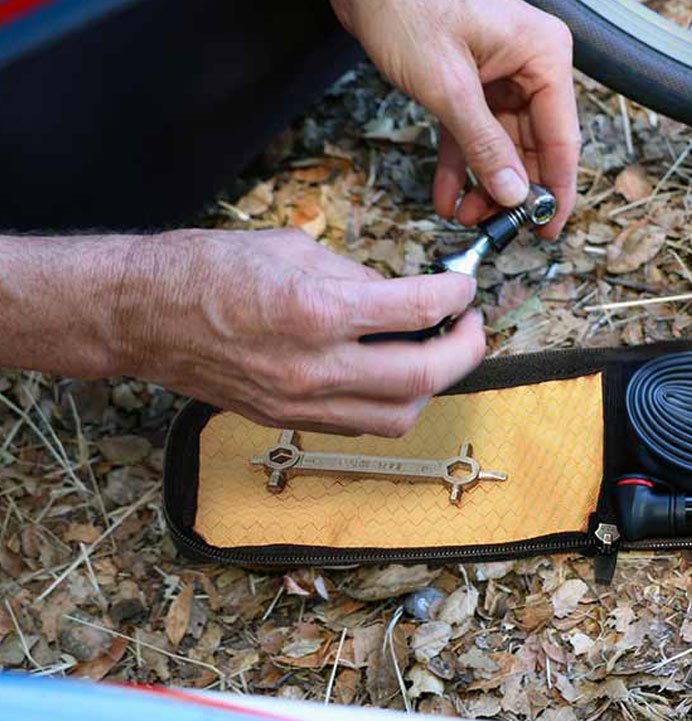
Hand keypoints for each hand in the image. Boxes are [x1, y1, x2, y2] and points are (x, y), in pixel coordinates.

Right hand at [116, 229, 485, 435]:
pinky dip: (392, 402)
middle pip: (423, 377)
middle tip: (470, 326)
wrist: (142, 315)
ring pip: (399, 416)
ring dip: (433, 386)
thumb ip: (355, 276)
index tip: (464, 287)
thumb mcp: (291, 248)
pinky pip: (362, 424)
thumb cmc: (206, 271)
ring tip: (437, 353)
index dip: (456, 296)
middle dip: (465, 350)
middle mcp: (314, 367)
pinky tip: (394, 374)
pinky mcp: (290, 421)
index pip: (417, 310)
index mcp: (316, 310)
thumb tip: (402, 294)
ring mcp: (302, 403)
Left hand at [331, 0, 578, 238]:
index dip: (556, 190)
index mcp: (542, 56)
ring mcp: (498, 75)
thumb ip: (484, 145)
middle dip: (510, 192)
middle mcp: (528, 65)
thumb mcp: (449, 87)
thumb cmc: (407, 6)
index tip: (549, 229)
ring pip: (500, 146)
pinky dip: (459, 166)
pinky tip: (448, 198)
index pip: (561, 138)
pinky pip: (471, 135)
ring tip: (466, 218)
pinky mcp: (469, 83)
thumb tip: (513, 192)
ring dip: (483, 186)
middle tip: (497, 231)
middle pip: (531, 146)